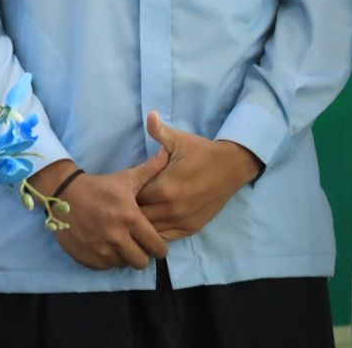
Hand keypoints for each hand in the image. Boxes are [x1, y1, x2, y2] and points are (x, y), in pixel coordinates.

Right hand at [32, 148, 170, 270]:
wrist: (62, 193)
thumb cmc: (99, 187)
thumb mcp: (125, 179)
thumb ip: (150, 171)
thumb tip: (167, 154)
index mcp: (129, 218)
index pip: (157, 247)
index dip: (158, 246)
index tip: (152, 240)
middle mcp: (116, 237)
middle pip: (142, 262)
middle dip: (141, 254)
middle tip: (135, 243)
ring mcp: (100, 249)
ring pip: (123, 264)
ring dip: (123, 256)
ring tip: (117, 242)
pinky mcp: (87, 257)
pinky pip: (106, 266)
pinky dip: (106, 258)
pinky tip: (103, 244)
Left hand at [135, 111, 260, 240]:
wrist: (231, 167)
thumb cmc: (200, 152)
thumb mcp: (178, 140)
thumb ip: (158, 131)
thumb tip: (149, 114)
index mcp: (163, 188)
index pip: (132, 198)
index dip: (124, 194)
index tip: (120, 188)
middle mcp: (171, 209)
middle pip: (138, 217)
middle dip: (130, 210)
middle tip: (124, 202)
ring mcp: (182, 221)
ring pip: (151, 231)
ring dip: (142, 223)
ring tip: (135, 213)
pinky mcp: (192, 228)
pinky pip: (167, 237)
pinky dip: (156, 232)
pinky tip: (150, 223)